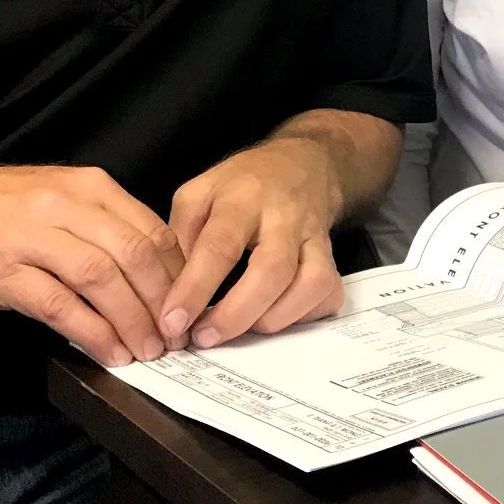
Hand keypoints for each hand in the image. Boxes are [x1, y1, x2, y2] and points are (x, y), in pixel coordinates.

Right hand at [0, 164, 183, 368]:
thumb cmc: (0, 208)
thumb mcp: (62, 195)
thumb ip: (106, 222)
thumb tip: (158, 267)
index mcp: (89, 186)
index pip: (151, 229)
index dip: (178, 274)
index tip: (189, 305)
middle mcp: (65, 206)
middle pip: (134, 254)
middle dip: (162, 302)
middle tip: (175, 336)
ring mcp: (33, 238)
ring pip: (102, 280)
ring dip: (132, 321)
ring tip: (147, 350)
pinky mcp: (6, 273)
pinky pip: (61, 307)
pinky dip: (92, 333)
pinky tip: (109, 352)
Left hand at [159, 137, 344, 349]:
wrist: (302, 165)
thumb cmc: (242, 186)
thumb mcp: (198, 193)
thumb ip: (180, 237)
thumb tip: (170, 292)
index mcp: (243, 197)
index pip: (220, 244)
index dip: (196, 287)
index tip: (173, 321)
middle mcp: (285, 216)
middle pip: (272, 268)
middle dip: (236, 313)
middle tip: (205, 337)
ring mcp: (315, 237)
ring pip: (309, 284)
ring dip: (272, 319)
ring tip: (238, 331)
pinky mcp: (333, 257)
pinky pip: (328, 293)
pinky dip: (303, 315)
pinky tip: (275, 317)